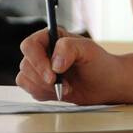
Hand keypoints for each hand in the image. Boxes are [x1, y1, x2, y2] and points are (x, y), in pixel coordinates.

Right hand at [17, 27, 132, 104]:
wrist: (107, 84)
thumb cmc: (100, 64)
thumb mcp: (88, 50)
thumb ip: (68, 48)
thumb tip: (54, 64)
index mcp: (51, 38)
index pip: (29, 46)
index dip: (37, 61)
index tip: (52, 75)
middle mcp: (42, 52)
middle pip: (26, 65)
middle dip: (44, 79)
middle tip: (65, 85)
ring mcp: (40, 69)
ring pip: (25, 79)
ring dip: (45, 88)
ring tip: (66, 88)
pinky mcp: (41, 84)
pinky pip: (31, 90)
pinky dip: (44, 94)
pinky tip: (61, 93)